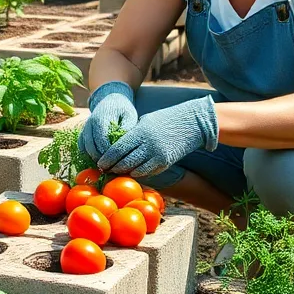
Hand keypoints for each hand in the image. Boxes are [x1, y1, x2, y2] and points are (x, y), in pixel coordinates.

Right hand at [78, 82, 137, 161]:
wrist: (110, 99)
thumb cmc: (123, 109)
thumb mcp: (130, 115)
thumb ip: (128, 128)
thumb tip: (124, 142)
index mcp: (101, 118)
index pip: (102, 140)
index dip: (108, 153)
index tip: (118, 161)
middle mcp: (90, 123)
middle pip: (92, 146)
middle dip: (101, 159)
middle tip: (112, 168)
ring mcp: (85, 127)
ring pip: (86, 147)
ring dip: (94, 158)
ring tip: (106, 166)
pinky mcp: (83, 131)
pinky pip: (82, 145)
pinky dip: (88, 153)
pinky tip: (98, 159)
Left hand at [96, 96, 218, 176]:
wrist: (193, 122)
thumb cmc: (166, 120)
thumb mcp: (146, 122)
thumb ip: (132, 134)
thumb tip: (117, 147)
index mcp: (140, 131)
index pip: (118, 148)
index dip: (107, 158)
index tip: (100, 163)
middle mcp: (147, 144)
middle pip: (124, 161)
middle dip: (113, 167)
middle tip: (105, 171)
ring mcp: (157, 154)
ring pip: (135, 169)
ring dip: (125, 172)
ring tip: (117, 173)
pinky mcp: (165, 162)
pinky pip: (147, 172)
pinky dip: (138, 173)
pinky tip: (132, 173)